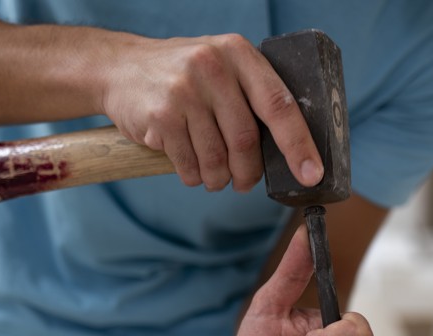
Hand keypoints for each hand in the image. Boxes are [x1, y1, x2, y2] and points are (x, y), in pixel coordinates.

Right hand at [101, 33, 323, 191]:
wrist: (120, 67)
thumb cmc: (185, 77)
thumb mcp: (222, 67)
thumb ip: (252, 96)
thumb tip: (293, 152)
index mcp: (239, 54)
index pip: (279, 104)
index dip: (299, 145)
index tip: (312, 175)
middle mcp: (212, 67)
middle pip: (246, 141)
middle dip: (249, 173)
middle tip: (245, 183)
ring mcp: (184, 90)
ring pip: (217, 158)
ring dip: (219, 179)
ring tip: (214, 177)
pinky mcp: (160, 115)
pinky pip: (189, 165)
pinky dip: (194, 176)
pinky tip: (191, 167)